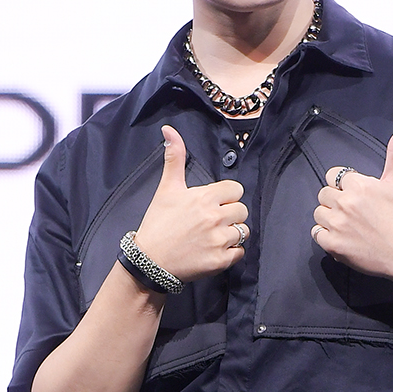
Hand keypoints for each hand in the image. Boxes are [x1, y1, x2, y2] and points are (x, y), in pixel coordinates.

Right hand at [134, 125, 248, 282]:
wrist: (149, 261)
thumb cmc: (158, 224)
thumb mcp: (166, 189)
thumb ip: (174, 158)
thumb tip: (169, 130)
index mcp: (204, 198)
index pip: (236, 190)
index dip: (227, 196)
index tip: (214, 204)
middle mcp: (214, 218)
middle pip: (242, 210)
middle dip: (231, 214)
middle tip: (213, 221)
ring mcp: (218, 240)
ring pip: (243, 231)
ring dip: (232, 233)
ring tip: (213, 236)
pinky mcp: (220, 261)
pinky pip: (240, 252)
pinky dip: (231, 252)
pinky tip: (213, 250)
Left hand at [311, 125, 392, 283]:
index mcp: (359, 185)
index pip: (333, 175)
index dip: (343, 185)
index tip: (356, 196)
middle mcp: (345, 202)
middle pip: (324, 193)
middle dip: (335, 201)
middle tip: (354, 213)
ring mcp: (337, 224)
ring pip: (318, 212)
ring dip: (329, 218)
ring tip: (348, 225)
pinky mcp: (332, 244)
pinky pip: (316, 233)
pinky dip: (325, 236)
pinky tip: (343, 237)